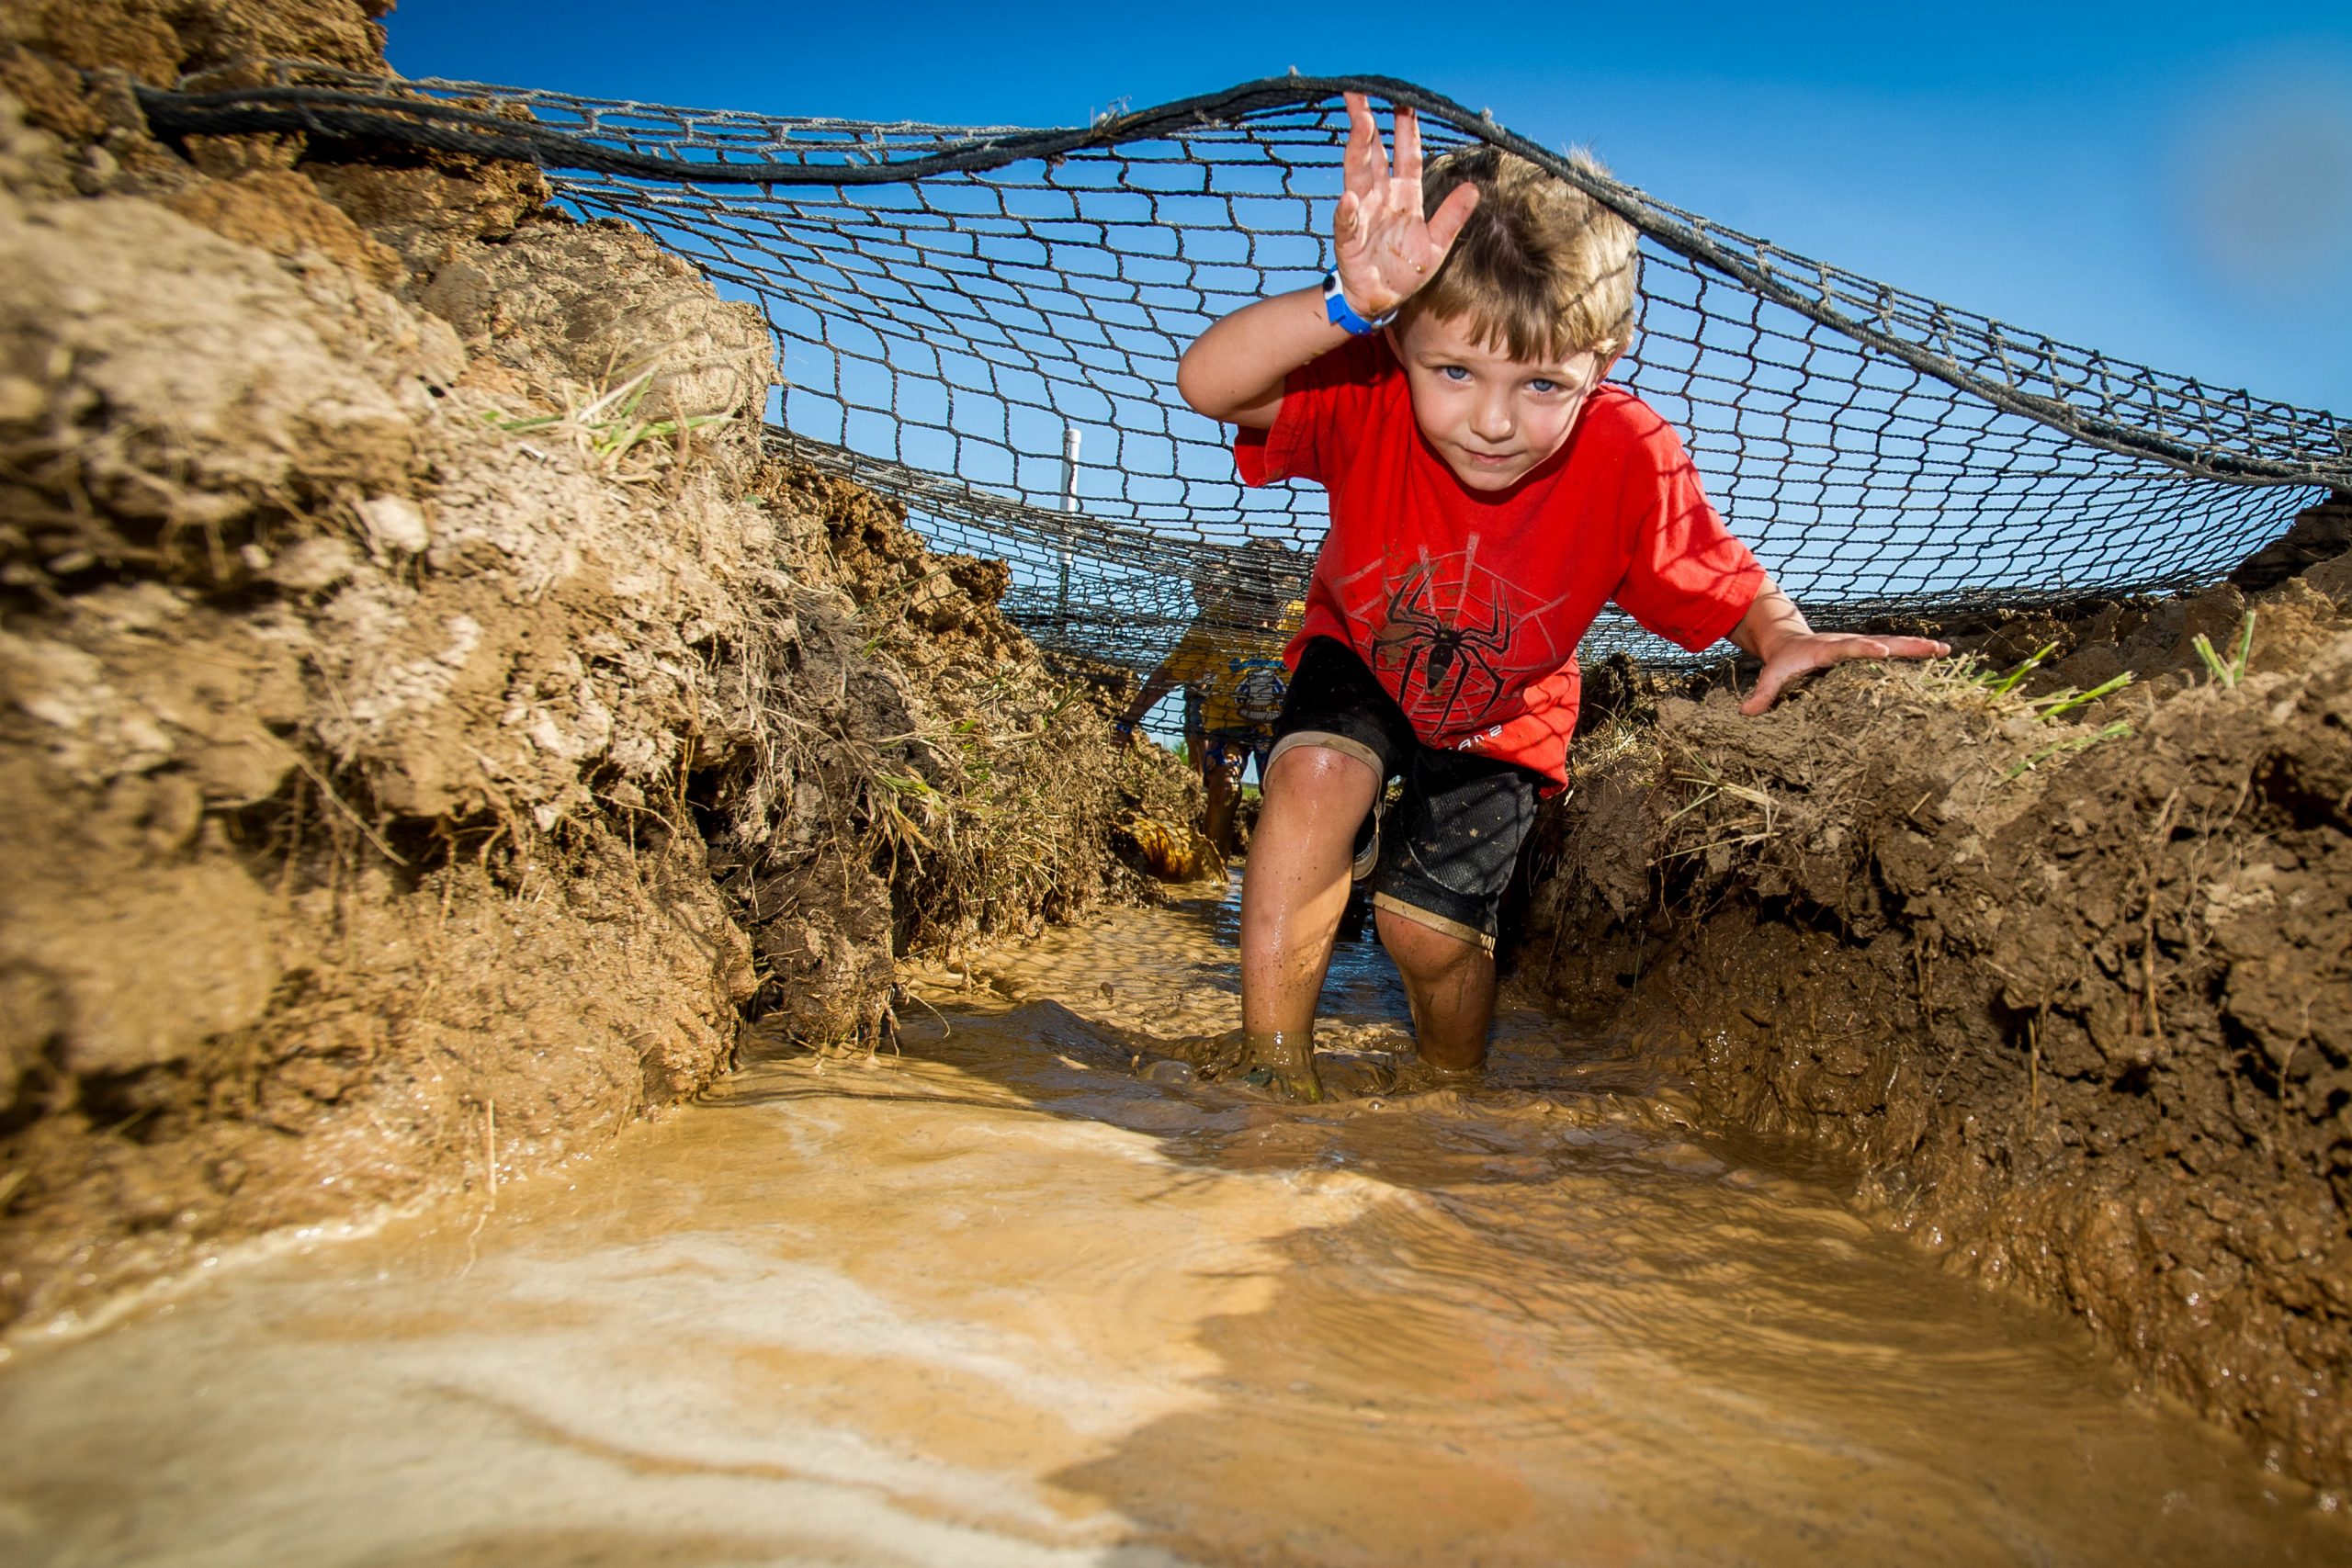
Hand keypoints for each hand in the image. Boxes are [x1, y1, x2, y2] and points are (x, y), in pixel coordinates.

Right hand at [1333, 91, 1481, 320]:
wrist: (1381, 299)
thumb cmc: (1406, 269)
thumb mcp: (1437, 244)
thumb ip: (1452, 216)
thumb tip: (1474, 189)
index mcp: (1404, 196)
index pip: (1407, 156)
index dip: (1407, 130)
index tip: (1406, 102)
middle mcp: (1380, 198)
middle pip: (1374, 154)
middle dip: (1368, 124)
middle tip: (1362, 94)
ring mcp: (1361, 215)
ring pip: (1357, 176)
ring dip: (1358, 150)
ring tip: (1360, 125)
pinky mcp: (1349, 240)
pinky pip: (1347, 223)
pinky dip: (1347, 212)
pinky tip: (1348, 199)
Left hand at [1740, 632, 1950, 714]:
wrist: (1789, 640)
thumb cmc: (1783, 661)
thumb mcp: (1772, 674)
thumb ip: (1763, 693)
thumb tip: (1747, 713)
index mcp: (1827, 649)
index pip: (1847, 647)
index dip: (1864, 648)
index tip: (1883, 650)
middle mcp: (1849, 643)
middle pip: (1881, 642)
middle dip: (1905, 646)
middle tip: (1932, 648)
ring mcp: (1861, 646)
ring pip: (1894, 644)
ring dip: (1919, 648)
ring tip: (1946, 650)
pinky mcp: (1868, 652)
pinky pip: (1895, 651)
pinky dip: (1916, 653)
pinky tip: (1940, 656)